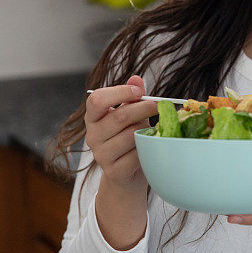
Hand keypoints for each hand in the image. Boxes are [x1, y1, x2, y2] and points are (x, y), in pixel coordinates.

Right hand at [84, 75, 157, 194]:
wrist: (127, 174)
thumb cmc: (129, 137)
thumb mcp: (130, 113)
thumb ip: (131, 96)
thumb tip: (136, 79)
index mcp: (93, 117)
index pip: (97, 100)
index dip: (119, 92)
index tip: (139, 92)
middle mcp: (92, 136)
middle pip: (119, 116)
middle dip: (143, 108)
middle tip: (159, 105)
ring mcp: (101, 155)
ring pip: (130, 136)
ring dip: (146, 130)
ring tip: (153, 129)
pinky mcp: (114, 171)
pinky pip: (136, 155)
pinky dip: (147, 149)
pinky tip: (150, 147)